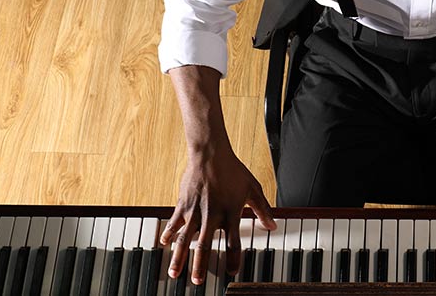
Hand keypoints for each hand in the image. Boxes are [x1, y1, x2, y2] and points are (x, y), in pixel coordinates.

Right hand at [160, 143, 274, 284]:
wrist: (210, 154)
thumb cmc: (233, 170)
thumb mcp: (253, 189)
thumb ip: (263, 209)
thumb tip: (272, 226)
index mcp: (230, 214)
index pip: (233, 243)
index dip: (233, 260)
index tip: (232, 272)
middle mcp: (212, 216)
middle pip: (204, 246)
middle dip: (200, 266)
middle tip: (197, 282)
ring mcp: (195, 211)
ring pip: (185, 239)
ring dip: (179, 258)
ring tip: (174, 273)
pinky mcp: (183, 204)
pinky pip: (174, 223)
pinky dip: (168, 234)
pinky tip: (163, 245)